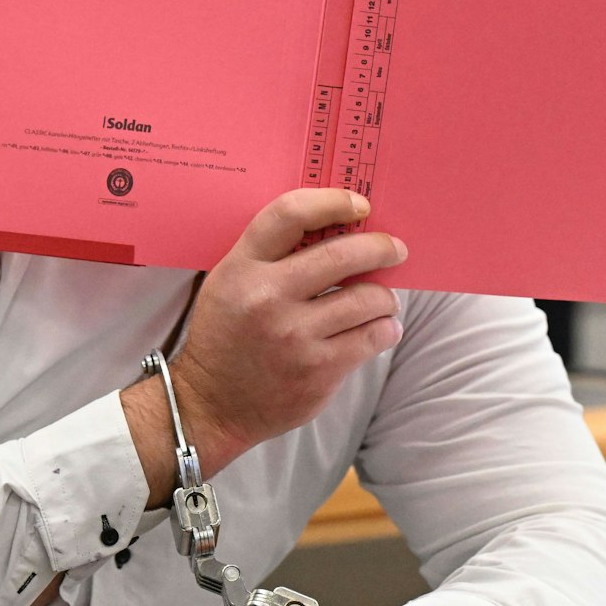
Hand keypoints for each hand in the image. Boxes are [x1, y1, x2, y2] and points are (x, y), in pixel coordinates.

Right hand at [168, 188, 406, 469]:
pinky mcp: (318, 371)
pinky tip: (379, 329)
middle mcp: (267, 298)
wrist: (210, 404)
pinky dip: (385, 329)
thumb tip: (338, 227)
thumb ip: (271, 255)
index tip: (359, 205)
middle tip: (395, 249)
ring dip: (384, 297)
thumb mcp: (230, 282)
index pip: (291, 214)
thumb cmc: (227, 335)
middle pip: (343, 255)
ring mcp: (295, 336)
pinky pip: (373, 337)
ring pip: (368, 298)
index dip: (333, 201)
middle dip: (381, 247)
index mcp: (242, 268)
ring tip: (380, 301)